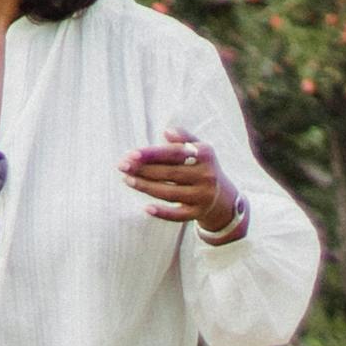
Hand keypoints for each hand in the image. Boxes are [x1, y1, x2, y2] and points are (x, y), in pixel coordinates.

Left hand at [123, 136, 248, 242]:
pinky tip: (146, 208)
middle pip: (169, 173)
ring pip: (169, 193)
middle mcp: (206, 175)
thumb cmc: (202, 166)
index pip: (174, 154)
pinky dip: (162, 213)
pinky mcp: (197, 213)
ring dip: (145, 187)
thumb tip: (167, 131)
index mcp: (205, 155)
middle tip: (122, 165)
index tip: (131, 153)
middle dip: (143, 169)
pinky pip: (178, 215)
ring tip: (126, 179)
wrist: (223, 196)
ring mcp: (202, 196)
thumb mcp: (199, 149)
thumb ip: (184, 137)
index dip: (152, 154)